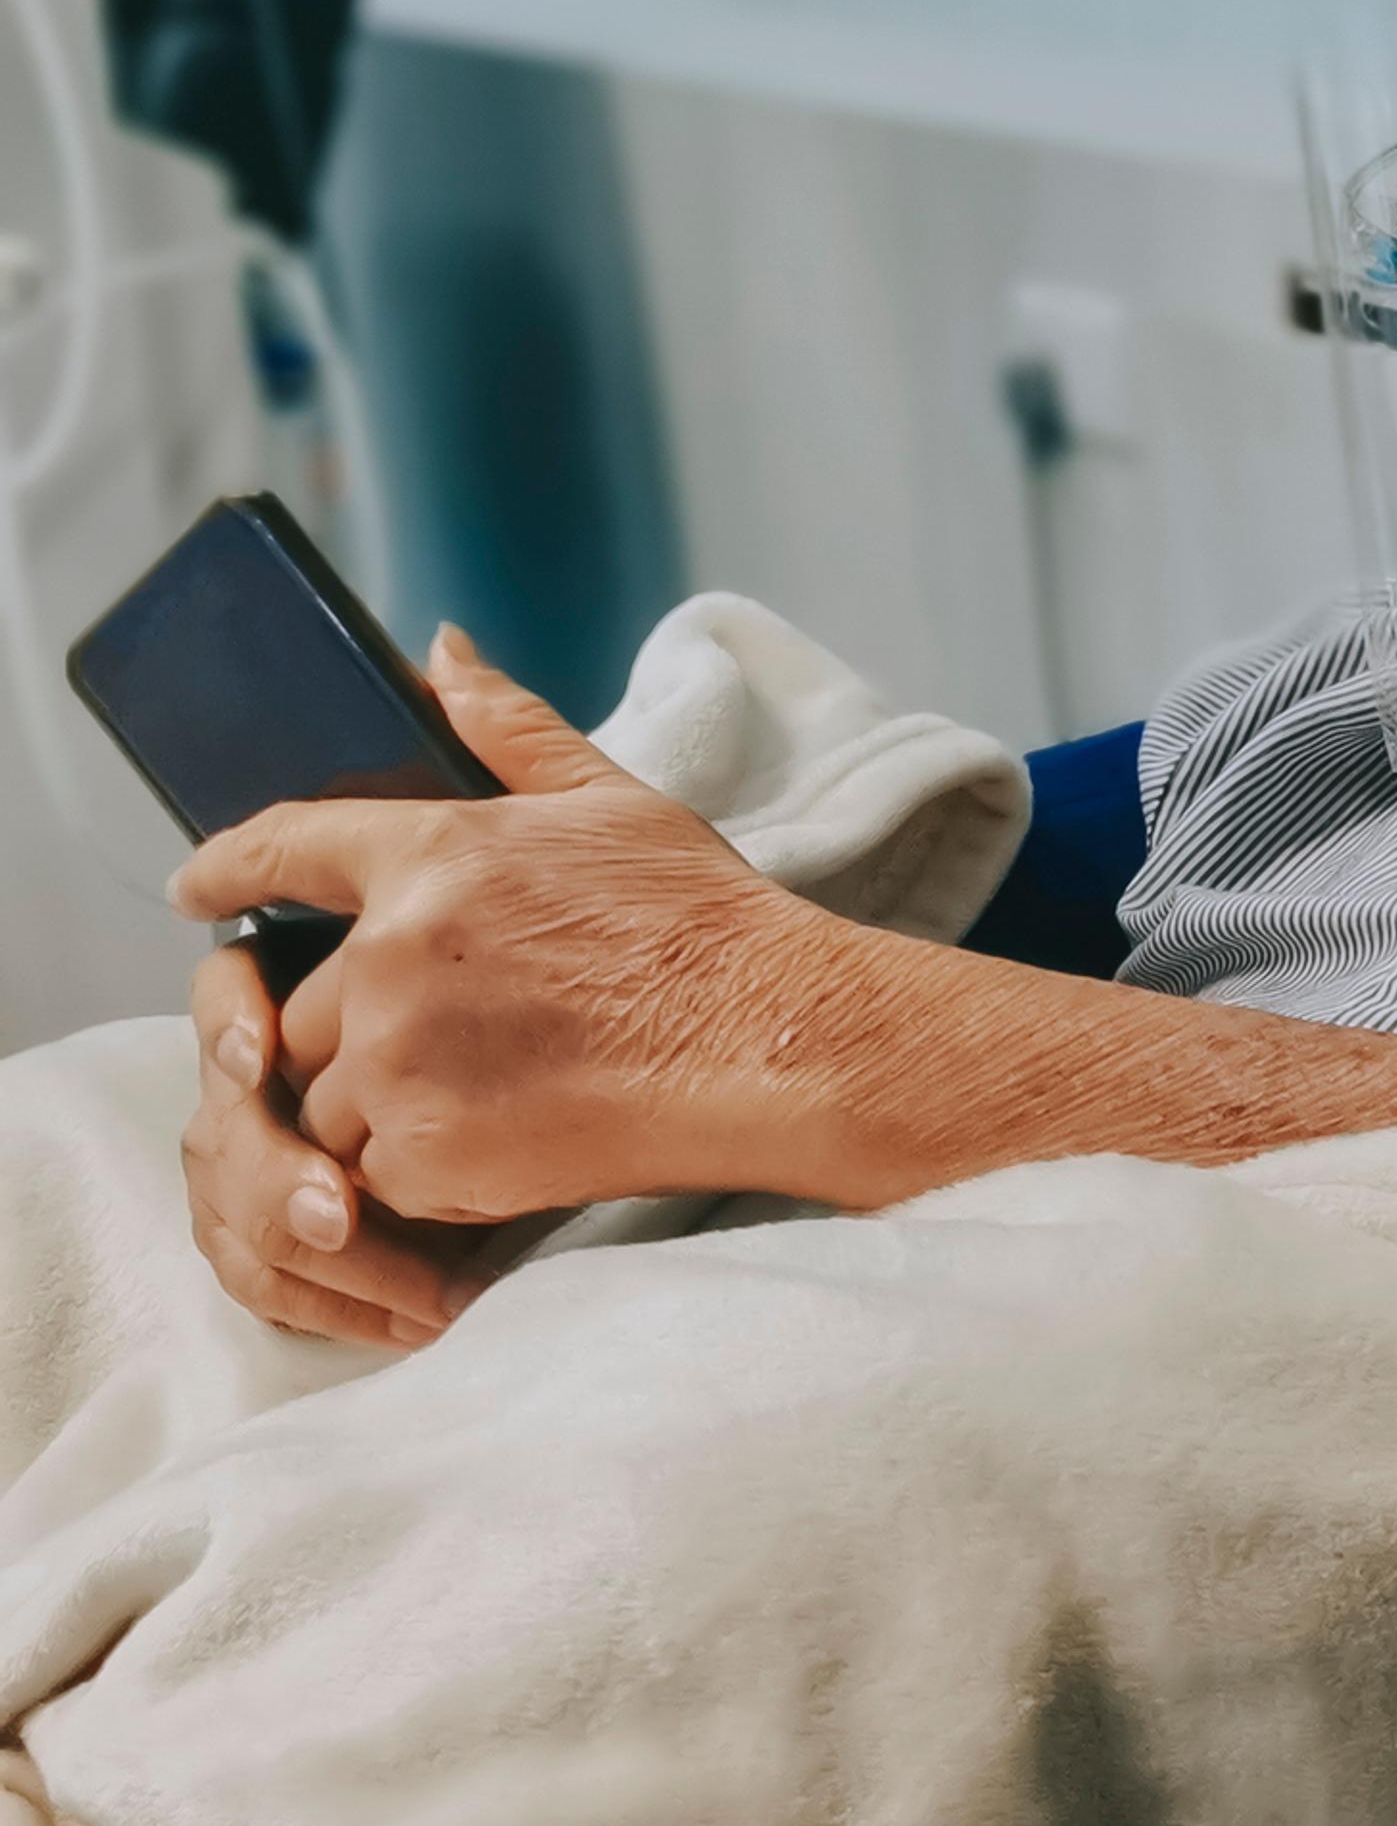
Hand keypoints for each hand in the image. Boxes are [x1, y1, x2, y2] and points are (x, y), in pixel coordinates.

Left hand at [170, 628, 893, 1225]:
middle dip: (355, 1031)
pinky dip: (420, 1169)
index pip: (283, 849)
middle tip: (449, 1041)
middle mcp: (394, 957)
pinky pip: (370, 1174)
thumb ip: (509, 732)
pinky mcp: (428, 1154)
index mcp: (433, 855)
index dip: (226, 871)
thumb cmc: (709, 921)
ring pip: (324, 1100)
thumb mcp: (614, 803)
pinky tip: (501, 1146)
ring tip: (484, 1100)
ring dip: (380, 1107)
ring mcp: (402, 1062)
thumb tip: (441, 650)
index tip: (194, 890)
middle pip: (300, 1010)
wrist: (773, 1040)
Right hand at [182, 941, 501, 1343]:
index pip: (227, 993)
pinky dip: (336, 1307)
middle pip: (228, 1127)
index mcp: (285, 1009)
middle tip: (337, 1215)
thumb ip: (419, 968)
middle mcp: (245, 1091)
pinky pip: (263, 1283)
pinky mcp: (251, 1238)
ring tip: (424, 1293)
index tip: (262, 1053)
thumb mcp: (464, 990)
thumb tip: (343, 939)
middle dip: (277, 1175)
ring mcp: (237, 1169)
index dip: (231, 1020)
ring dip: (328, 1263)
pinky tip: (411, 1321)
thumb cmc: (497, 1049)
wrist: (523, 1130)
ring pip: (242, 1218)